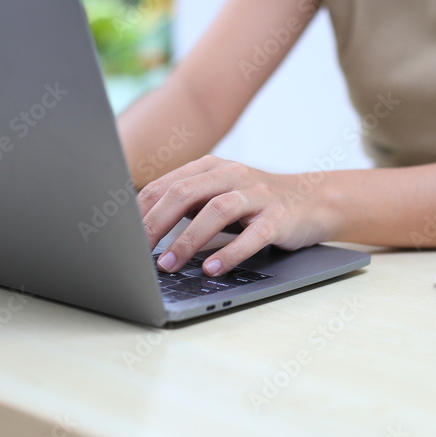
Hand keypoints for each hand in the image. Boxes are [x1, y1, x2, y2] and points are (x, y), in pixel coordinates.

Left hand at [138, 155, 332, 275]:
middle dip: (156, 223)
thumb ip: (188, 203)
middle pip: (186, 193)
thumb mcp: (219, 193)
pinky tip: (211, 269)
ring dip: (188, 239)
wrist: (314, 199)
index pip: (166, 185)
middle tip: (136, 251)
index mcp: (211, 167)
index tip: (121, 236)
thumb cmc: (257, 201)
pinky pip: (252, 235)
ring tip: (168, 264)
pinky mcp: (279, 218)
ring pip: (216, 211)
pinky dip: (230, 252)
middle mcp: (232, 175)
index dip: (141, 210)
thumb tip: (142, 228)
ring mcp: (257, 195)